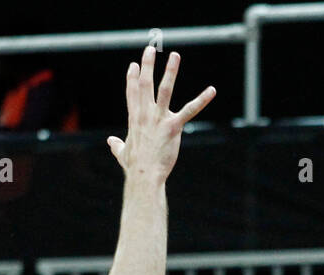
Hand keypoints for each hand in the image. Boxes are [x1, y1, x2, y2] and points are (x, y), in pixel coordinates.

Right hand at [107, 47, 215, 180]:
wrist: (144, 176)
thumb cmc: (134, 167)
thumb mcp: (122, 154)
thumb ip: (117, 146)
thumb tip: (111, 142)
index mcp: (134, 119)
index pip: (132, 93)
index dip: (132, 78)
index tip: (133, 65)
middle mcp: (145, 114)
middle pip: (145, 84)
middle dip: (147, 65)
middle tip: (149, 49)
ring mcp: (159, 119)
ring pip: (165, 90)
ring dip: (170, 71)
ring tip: (175, 56)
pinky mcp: (173, 127)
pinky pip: (190, 110)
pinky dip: (202, 100)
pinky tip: (212, 90)